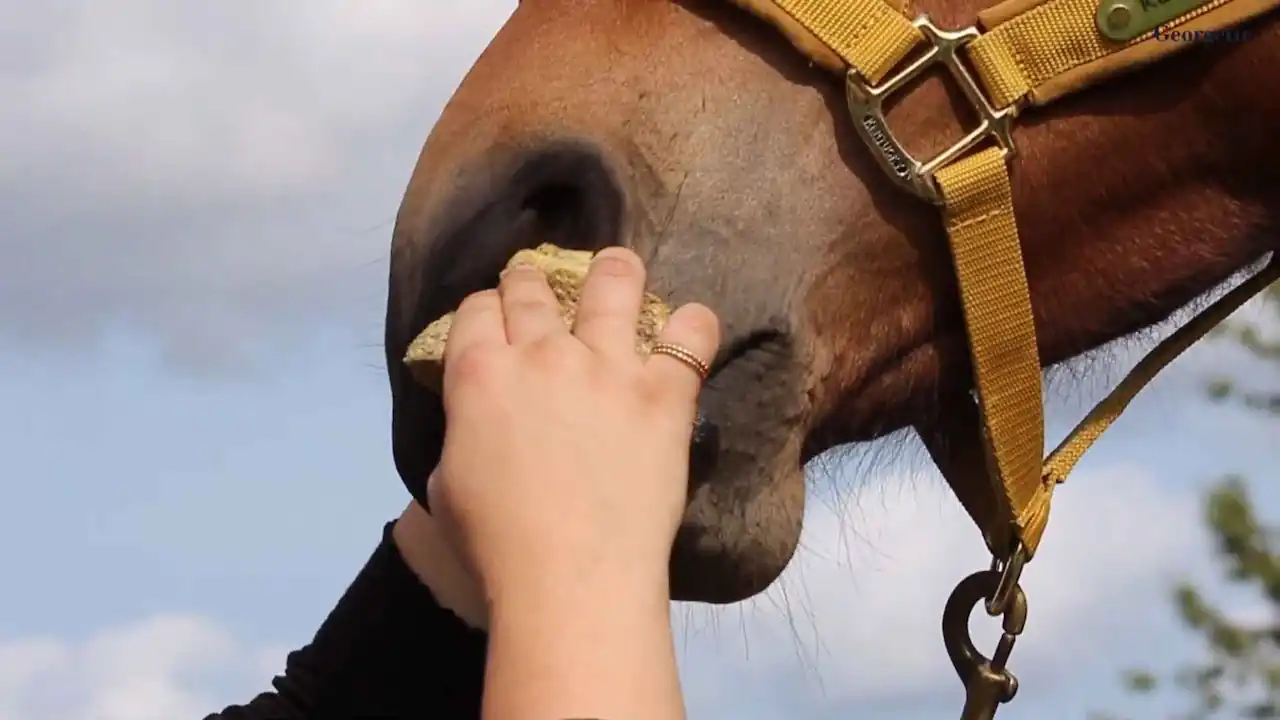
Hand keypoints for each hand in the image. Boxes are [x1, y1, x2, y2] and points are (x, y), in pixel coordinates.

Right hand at [427, 246, 719, 608]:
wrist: (571, 577)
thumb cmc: (496, 545)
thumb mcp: (446, 483)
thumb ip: (462, 434)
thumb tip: (476, 424)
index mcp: (479, 374)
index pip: (477, 308)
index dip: (486, 309)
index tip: (496, 321)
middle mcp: (542, 353)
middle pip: (534, 286)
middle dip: (534, 281)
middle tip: (545, 291)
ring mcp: (608, 366)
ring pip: (613, 283)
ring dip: (614, 271)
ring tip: (619, 268)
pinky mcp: (665, 392)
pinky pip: (690, 335)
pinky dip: (693, 325)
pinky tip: (690, 327)